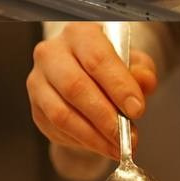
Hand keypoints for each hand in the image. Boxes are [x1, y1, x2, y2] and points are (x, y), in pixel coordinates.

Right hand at [27, 23, 157, 159]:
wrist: (85, 73)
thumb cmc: (110, 65)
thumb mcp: (133, 61)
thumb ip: (141, 70)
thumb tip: (144, 81)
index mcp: (79, 33)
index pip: (97, 59)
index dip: (118, 87)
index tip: (137, 110)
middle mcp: (52, 53)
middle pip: (75, 87)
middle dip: (105, 117)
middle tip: (127, 136)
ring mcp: (38, 81)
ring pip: (61, 114)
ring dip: (92, 136)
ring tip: (116, 147)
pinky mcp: (35, 107)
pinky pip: (55, 130)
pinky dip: (80, 142)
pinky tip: (100, 145)